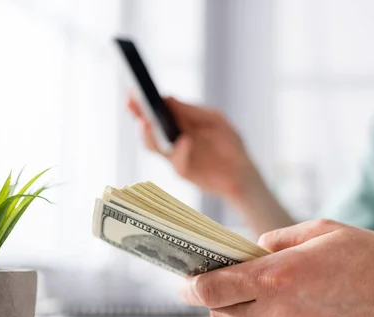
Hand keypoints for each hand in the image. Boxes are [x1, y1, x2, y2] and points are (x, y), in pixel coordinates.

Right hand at [128, 96, 258, 199]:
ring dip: (148, 134)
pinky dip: (181, 150)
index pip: (154, 111)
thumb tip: (167, 98)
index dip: (142, 101)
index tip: (133, 88)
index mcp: (177, 123)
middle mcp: (171, 139)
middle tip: (131, 102)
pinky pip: (177, 161)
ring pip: (153, 146)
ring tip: (146, 122)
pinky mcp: (183, 171)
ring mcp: (174, 156)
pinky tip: (185, 140)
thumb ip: (191, 111)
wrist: (242, 172)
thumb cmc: (228, 143)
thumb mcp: (214, 119)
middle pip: (148, 127)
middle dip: (138, 114)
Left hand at [180, 219, 373, 316]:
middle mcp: (279, 316)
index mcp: (278, 277)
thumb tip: (253, 250)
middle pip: (222, 316)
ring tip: (280, 297)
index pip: (212, 290)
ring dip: (252, 315)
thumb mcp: (322, 231)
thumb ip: (278, 240)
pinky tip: (304, 314)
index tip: (184, 283)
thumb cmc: (372, 261)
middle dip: (217, 301)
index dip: (191, 287)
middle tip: (226, 286)